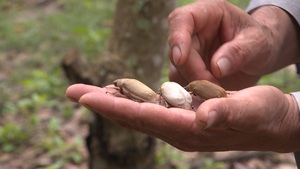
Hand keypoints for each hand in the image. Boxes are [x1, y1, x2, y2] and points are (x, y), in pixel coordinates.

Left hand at [66, 84, 299, 151]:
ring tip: (88, 92)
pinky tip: (120, 94)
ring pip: (137, 113)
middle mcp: (179, 130)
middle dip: (102, 103)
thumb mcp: (251, 109)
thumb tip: (204, 116)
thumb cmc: (264, 114)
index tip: (87, 96)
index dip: (115, 106)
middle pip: (132, 116)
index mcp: (191, 129)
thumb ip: (227, 112)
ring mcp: (178, 125)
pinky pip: (149, 109)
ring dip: (112, 102)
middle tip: (73, 91)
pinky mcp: (182, 118)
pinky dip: (130, 101)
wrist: (271, 122)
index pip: (145, 116)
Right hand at [168, 0, 299, 89]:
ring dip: (192, 83)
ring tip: (215, 93)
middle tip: (211, 87)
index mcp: (208, 13)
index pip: (182, 19)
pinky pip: (183, 81)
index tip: (180, 59)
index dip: (177, 38)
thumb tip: (216, 67)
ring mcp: (190, 51)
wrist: (260, 56)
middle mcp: (194, 31)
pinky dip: (192, 92)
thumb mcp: (258, 43)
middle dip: (191, 70)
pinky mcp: (190, 69)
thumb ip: (239, 52)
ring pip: (177, 69)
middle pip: (177, 50)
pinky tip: (209, 96)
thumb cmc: (261, 41)